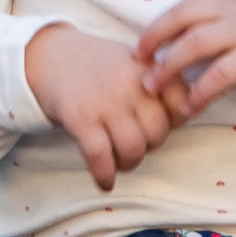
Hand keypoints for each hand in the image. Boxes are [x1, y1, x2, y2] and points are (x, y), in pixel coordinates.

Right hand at [24, 23, 174, 192]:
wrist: (48, 55)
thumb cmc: (96, 66)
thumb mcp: (132, 61)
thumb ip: (159, 83)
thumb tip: (187, 114)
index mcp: (148, 68)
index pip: (181, 102)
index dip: (173, 120)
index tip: (156, 123)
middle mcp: (131, 84)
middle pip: (158, 132)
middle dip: (149, 146)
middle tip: (134, 146)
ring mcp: (106, 101)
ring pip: (134, 148)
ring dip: (128, 164)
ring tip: (119, 163)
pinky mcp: (81, 117)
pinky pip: (101, 156)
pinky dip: (105, 175)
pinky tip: (104, 181)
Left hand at [135, 0, 235, 118]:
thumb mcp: (233, 18)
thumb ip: (205, 26)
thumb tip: (164, 46)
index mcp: (221, 0)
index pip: (180, 9)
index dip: (156, 29)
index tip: (139, 51)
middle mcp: (230, 12)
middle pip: (184, 23)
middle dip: (157, 46)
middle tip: (141, 71)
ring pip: (197, 44)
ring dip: (171, 67)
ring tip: (155, 89)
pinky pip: (220, 74)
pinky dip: (201, 91)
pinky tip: (189, 106)